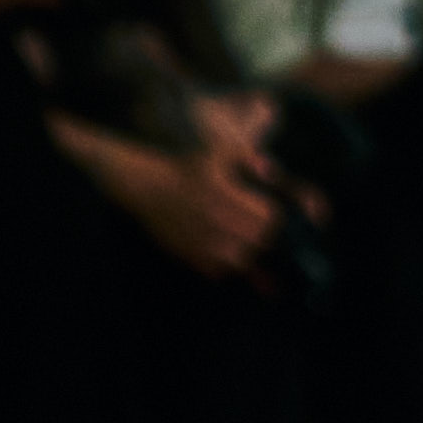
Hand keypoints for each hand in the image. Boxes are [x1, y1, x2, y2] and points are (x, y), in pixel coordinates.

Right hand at [61, 114, 287, 277]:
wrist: (150, 189)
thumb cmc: (188, 168)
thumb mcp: (220, 151)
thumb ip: (250, 157)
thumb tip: (272, 172)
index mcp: (226, 197)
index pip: (267, 217)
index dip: (272, 215)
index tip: (267, 209)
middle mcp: (215, 223)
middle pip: (258, 241)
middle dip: (264, 234)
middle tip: (258, 226)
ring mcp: (202, 243)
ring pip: (241, 260)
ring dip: (247, 251)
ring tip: (243, 239)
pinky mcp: (190, 257)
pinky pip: (219, 271)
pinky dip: (227, 264)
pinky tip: (224, 247)